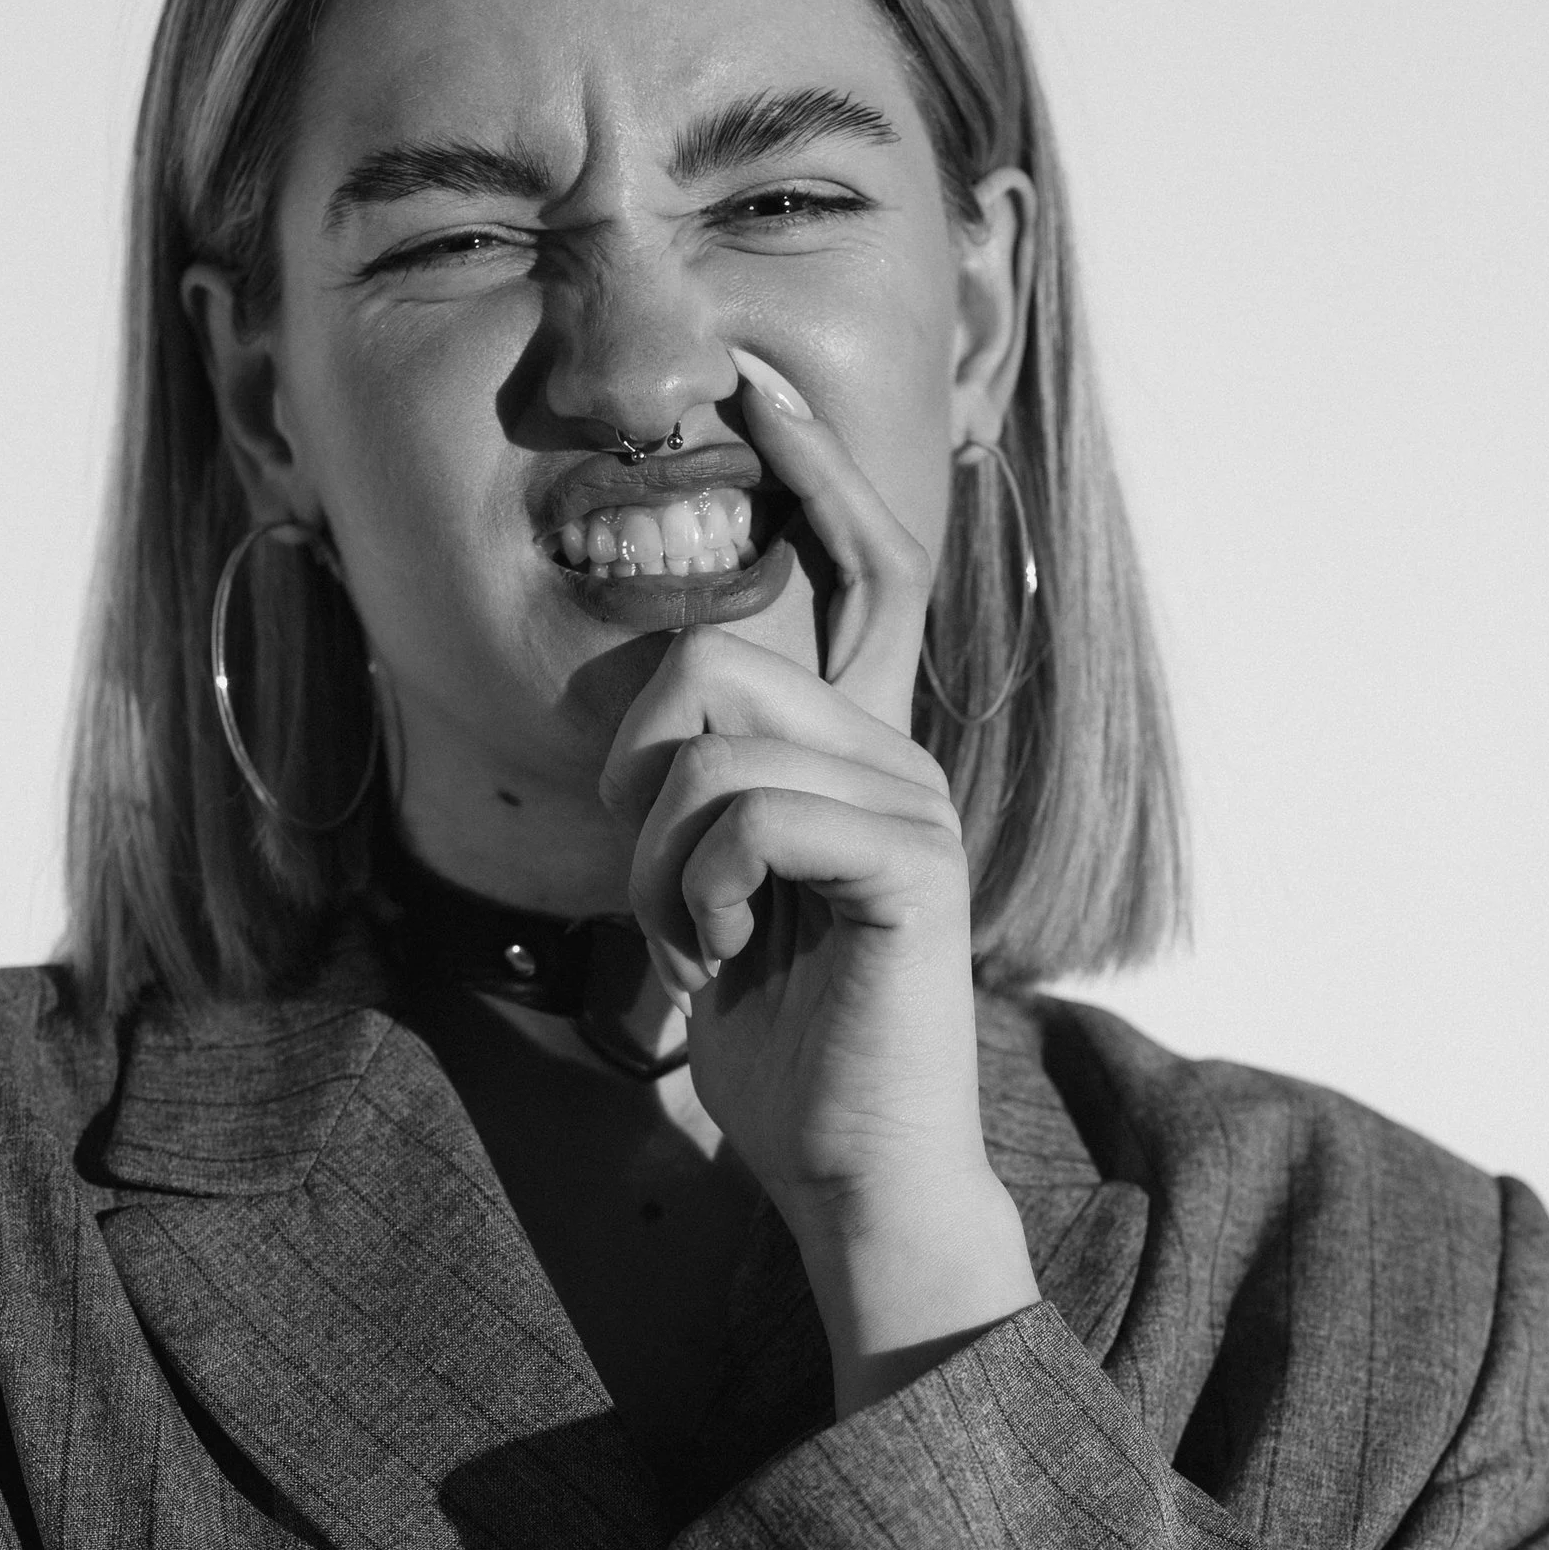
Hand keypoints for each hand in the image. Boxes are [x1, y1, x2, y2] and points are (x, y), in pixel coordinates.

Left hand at [598, 355, 1037, 1413]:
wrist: (851, 1171)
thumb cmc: (783, 1044)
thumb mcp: (721, 896)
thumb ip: (706, 793)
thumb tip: (656, 708)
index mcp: (858, 743)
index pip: (857, 561)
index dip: (810, 462)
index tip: (751, 377)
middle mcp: (898, 748)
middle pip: (705, 660)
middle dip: (636, 781)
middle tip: (676, 895)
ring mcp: (912, 800)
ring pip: (705, 751)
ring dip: (662, 870)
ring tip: (707, 945)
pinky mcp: (907, 862)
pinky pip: (744, 819)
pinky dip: (701, 899)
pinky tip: (736, 957)